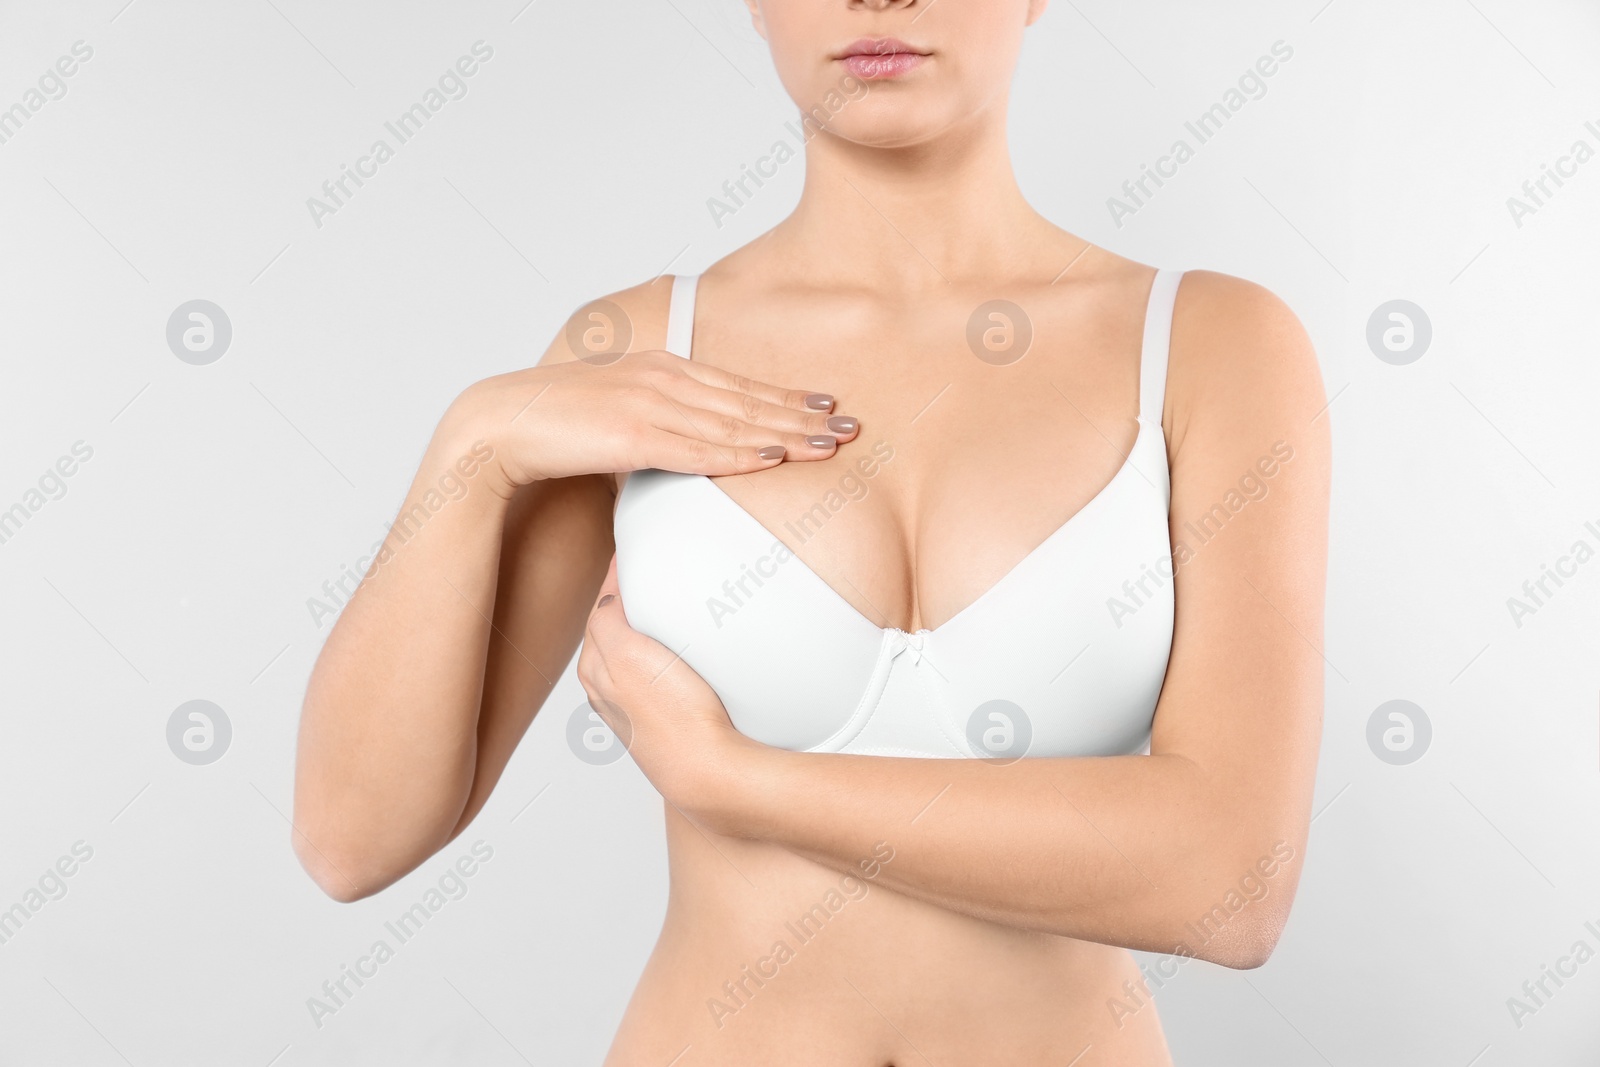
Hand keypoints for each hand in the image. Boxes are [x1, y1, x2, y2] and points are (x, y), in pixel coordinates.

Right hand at [452, 350, 859, 492]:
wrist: (501, 425)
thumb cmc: (558, 425)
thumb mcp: (619, 416)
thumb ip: (659, 425)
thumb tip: (687, 447)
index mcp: (662, 367)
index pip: (739, 384)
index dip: (787, 396)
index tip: (829, 404)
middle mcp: (664, 378)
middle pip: (749, 401)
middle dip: (804, 415)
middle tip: (852, 426)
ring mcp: (651, 405)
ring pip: (734, 425)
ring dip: (787, 436)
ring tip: (830, 445)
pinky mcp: (634, 436)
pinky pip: (700, 450)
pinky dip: (742, 455)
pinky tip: (775, 460)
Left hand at [576, 555, 758, 819]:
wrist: (707, 770)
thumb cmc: (673, 718)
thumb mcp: (627, 654)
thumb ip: (608, 621)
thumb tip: (605, 596)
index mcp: (594, 668)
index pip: (599, 610)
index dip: (613, 580)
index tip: (629, 555)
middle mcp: (606, 690)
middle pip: (610, 631)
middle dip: (622, 602)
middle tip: (645, 573)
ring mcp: (633, 706)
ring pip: (630, 654)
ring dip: (640, 629)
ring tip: (660, 605)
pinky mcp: (660, 717)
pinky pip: (652, 674)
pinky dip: (658, 654)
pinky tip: (676, 652)